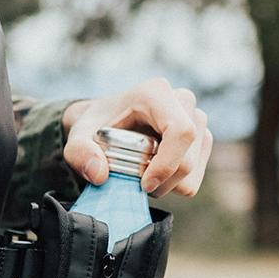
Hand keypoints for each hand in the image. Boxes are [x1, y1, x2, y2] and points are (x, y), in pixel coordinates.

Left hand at [62, 79, 212, 197]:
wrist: (104, 122)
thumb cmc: (93, 127)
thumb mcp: (76, 138)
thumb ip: (79, 154)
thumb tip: (100, 175)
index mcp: (156, 93)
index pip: (180, 132)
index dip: (167, 164)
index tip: (143, 184)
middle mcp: (182, 101)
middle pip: (187, 157)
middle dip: (161, 181)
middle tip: (132, 184)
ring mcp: (196, 119)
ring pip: (193, 170)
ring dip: (166, 184)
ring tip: (140, 175)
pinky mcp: (201, 138)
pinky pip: (195, 177)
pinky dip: (173, 184)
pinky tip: (153, 172)